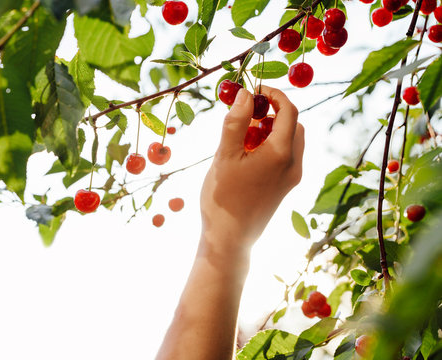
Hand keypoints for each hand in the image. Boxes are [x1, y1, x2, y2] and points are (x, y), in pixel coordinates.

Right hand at [200, 85, 304, 253]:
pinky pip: (286, 157)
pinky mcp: (285, 188)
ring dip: (272, 130)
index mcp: (281, 153)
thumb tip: (245, 94)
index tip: (254, 89)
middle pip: (294, 124)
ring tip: (244, 136)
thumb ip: (236, 122)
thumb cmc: (224, 197)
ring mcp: (291, 178)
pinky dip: (272, 146)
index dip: (274, 94)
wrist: (230, 240)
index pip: (289, 110)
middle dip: (273, 112)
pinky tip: (248, 155)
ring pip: (291, 141)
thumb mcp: (225, 155)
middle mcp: (293, 164)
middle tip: (247, 113)